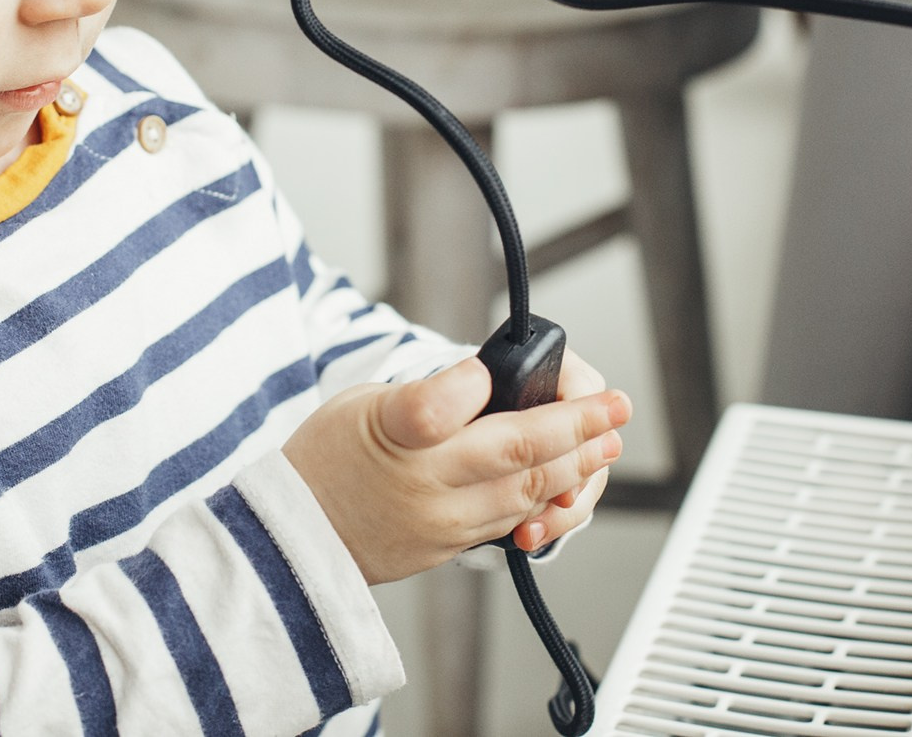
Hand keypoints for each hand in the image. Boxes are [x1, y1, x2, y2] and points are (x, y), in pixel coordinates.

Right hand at [283, 354, 629, 584]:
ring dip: (575, 465)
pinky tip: (570, 482)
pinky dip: (546, 501)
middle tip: (616, 407)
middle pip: (511, 451)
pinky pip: (509, 522)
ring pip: (524, 491)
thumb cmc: (328, 460)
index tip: (493, 365)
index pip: (437, 406)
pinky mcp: (450, 547)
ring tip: (607, 442)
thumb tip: (484, 382)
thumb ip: (425, 397)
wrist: (296, 541)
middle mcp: (420, 483)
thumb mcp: (360, 405)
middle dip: (576, 427)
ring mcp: (440, 522)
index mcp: (389, 434)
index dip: (473, 382)